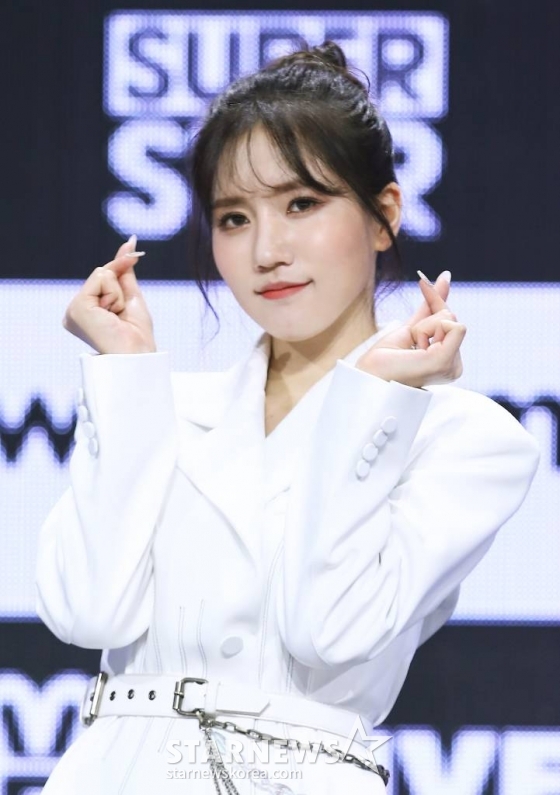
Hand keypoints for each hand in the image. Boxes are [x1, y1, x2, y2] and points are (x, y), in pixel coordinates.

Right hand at [63, 236, 156, 353]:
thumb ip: (124, 271)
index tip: (133, 248)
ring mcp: (73, 309)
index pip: (103, 277)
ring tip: (117, 318)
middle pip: (102, 272)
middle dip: (120, 287)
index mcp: (86, 310)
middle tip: (122, 314)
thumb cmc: (136, 334)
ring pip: (102, 274)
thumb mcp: (131, 296)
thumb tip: (129, 243)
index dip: (120, 269)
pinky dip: (115, 295)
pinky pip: (102, 279)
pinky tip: (111, 315)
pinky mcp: (77, 308)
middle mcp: (75, 310)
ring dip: (119, 294)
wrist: (138, 355)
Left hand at [356, 271, 465, 387]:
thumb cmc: (383, 361)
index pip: (448, 318)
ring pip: (450, 319)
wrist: (367, 379)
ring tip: (410, 351)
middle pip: (450, 316)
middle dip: (425, 322)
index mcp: (447, 360)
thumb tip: (446, 276)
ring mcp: (452, 366)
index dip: (434, 298)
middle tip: (410, 345)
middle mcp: (454, 366)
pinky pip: (452, 324)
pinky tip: (418, 347)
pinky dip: (428, 329)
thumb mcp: (409, 328)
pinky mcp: (445, 362)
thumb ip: (429, 306)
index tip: (422, 280)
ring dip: (423, 328)